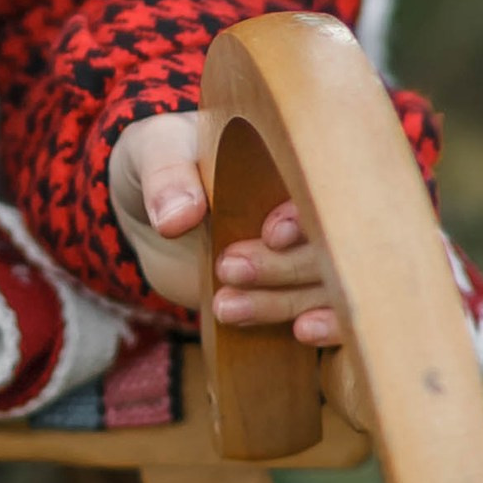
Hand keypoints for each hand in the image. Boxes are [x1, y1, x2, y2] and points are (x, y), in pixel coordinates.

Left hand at [107, 114, 342, 345]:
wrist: (152, 212)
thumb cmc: (161, 161)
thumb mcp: (153, 150)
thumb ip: (166, 175)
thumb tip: (177, 218)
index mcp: (291, 156)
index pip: (325, 185)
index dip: (309, 214)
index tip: (272, 233)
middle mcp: (313, 204)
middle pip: (330, 243)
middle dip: (285, 265)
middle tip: (228, 269)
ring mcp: (310, 250)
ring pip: (329, 285)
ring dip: (285, 301)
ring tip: (226, 307)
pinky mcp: (297, 289)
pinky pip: (330, 311)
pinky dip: (326, 326)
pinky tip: (302, 332)